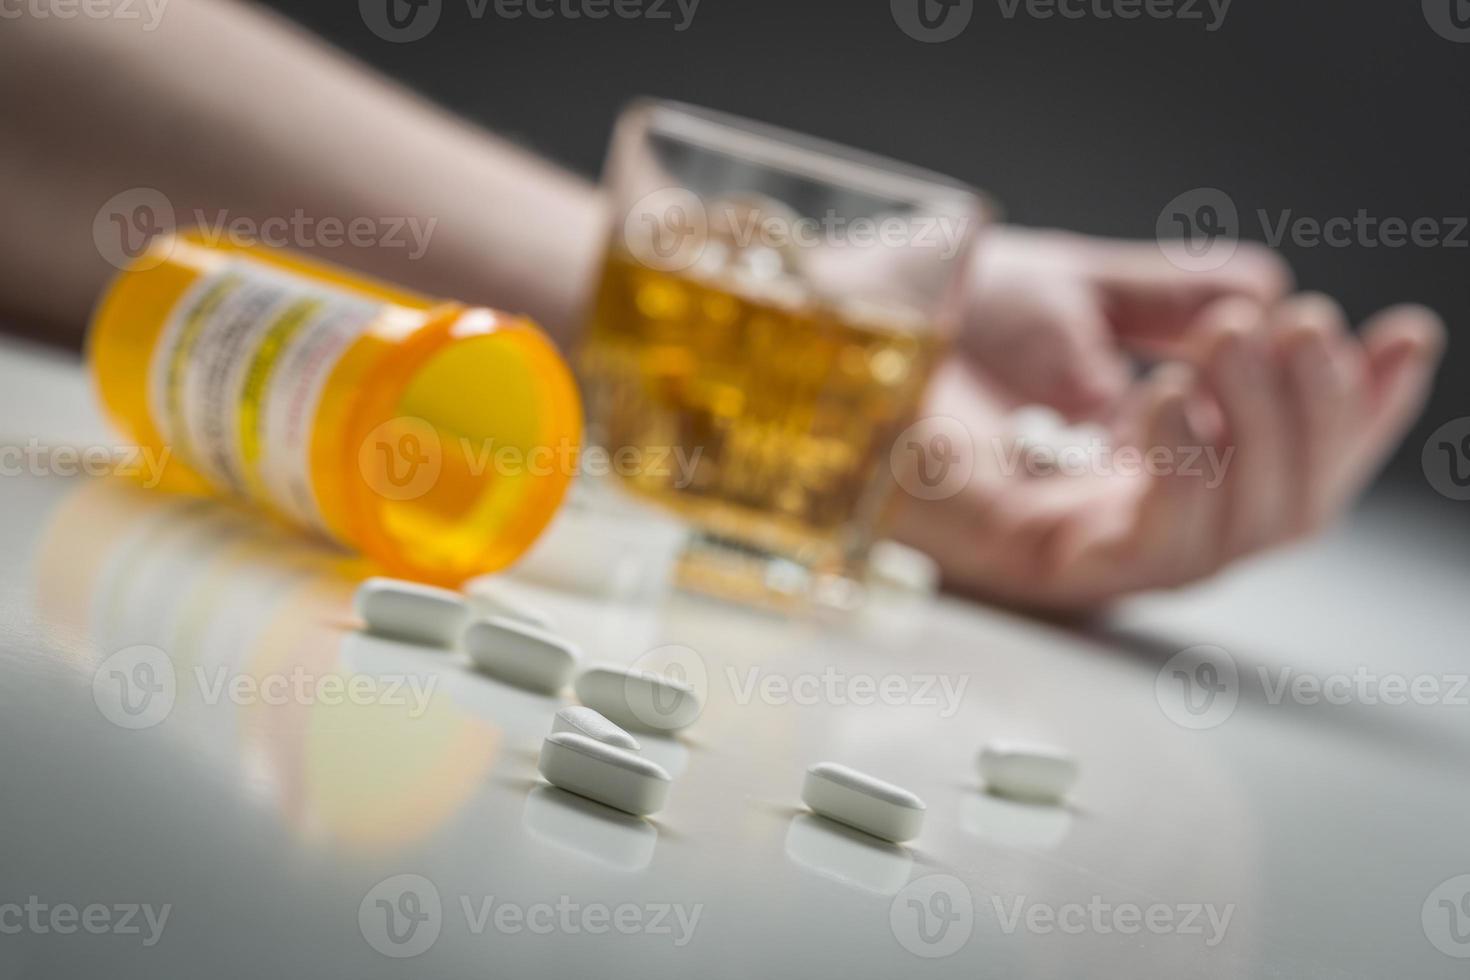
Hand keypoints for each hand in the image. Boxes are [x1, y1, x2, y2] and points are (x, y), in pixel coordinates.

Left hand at [891, 228, 1444, 611]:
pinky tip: (1172, 393)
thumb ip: (1168, 297)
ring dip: (1262, 437)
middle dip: (1315, 417)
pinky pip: (1144, 548)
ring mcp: (1087, 547)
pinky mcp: (1036, 563)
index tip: (1398, 335)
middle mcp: (1130, 511)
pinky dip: (1179, 472)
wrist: (828, 334)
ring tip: (1244, 341)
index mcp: (1148, 454)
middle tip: (1305, 328)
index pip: (1282, 453)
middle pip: (1279, 510)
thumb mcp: (1073, 288)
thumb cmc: (930, 319)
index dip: (1353, 407)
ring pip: (1234, 538)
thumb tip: (1263, 288)